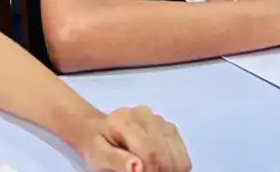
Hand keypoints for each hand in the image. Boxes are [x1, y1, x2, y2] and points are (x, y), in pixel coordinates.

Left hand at [71, 106, 190, 171]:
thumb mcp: (99, 155)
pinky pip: (181, 151)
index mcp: (124, 120)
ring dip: (169, 169)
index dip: (150, 171)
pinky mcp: (169, 127)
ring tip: (153, 171)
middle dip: (159, 171)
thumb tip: (136, 167)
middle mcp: (144, 114)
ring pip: (176, 152)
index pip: (149, 152)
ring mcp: (159, 120)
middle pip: (164, 153)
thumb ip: (116, 160)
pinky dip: (176, 164)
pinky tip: (162, 167)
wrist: (99, 131)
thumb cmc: (97, 146)